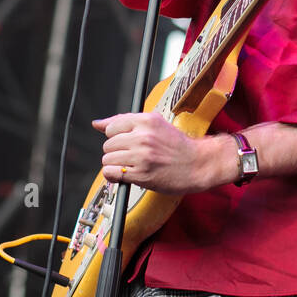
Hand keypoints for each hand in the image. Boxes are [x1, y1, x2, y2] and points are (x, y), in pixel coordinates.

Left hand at [92, 112, 219, 195]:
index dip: (116, 136)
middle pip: (108, 144)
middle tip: (130, 155)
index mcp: (147, 121)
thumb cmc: (179, 146)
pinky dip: (114, 176)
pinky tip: (126, 174)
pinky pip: (112, 173)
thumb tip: (97, 123)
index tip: (124, 142)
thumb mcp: (156, 125)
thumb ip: (125, 122)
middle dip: (116, 151)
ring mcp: (142, 156)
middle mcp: (143, 137)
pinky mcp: (141, 174)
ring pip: (108, 159)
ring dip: (115, 164)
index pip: (112, 126)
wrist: (199, 164)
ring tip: (130, 165)